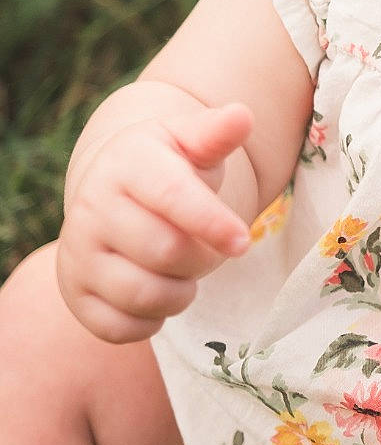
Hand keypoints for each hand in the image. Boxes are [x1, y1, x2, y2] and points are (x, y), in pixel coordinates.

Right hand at [56, 102, 255, 343]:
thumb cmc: (169, 167)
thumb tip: (242, 116)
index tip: (242, 242)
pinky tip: (157, 293)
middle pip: (166, 252)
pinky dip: (151, 321)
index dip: (212, 222)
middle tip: (204, 249)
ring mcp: (77, 252)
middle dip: (201, 258)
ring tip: (182, 271)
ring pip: (144, 295)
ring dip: (180, 293)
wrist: (114, 193)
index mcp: (127, 163)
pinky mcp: (73, 293)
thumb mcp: (191, 142)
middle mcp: (91, 206)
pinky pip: (121, 328)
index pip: (173, 196)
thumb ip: (217, 134)